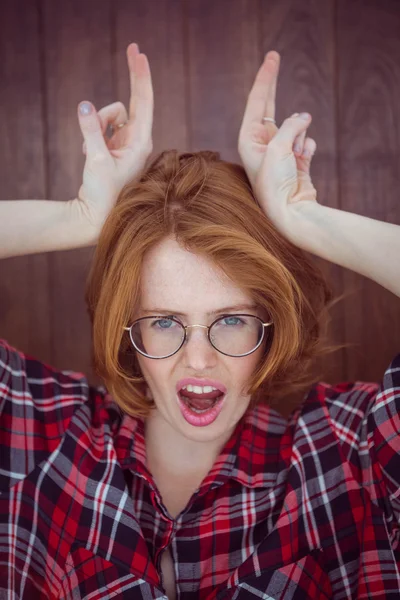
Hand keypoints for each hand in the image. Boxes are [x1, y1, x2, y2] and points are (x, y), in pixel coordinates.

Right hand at [76, 43, 152, 231]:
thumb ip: (90, 130)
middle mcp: (137, 140)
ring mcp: (126, 143)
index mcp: (141, 143)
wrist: (96, 215)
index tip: (139, 54)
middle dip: (132, 77)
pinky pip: (102, 126)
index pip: (144, 102)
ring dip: (96, 125)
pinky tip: (88, 153)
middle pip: (134, 101)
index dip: (141, 76)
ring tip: (91, 150)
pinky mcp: (114, 146)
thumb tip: (85, 105)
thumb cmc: (103, 193)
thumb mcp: (94, 159)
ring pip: (110, 115)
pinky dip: (91, 135)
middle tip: (133, 47)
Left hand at [238, 51, 317, 240]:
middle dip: (273, 85)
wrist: (290, 213)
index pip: (256, 103)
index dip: (264, 79)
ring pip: (296, 127)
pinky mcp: (296, 161)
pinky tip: (303, 163)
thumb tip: (304, 117)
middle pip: (269, 107)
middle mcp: (262, 145)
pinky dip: (308, 149)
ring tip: (295, 156)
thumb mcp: (278, 149)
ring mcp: (280, 152)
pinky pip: (306, 143)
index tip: (272, 58)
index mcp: (249, 141)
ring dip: (300, 137)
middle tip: (274, 56)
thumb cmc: (275, 184)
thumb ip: (290, 126)